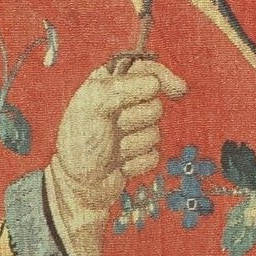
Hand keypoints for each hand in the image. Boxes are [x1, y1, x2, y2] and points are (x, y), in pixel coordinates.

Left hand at [44, 60, 186, 250]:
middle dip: (135, 119)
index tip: (175, 90)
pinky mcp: (142, 152)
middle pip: (155, 103)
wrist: (80, 185)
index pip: (145, 69)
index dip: (162, 77)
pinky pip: (156, 154)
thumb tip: (154, 84)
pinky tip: (120, 164)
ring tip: (113, 149)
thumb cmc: (79, 144)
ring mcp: (134, 130)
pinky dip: (137, 162)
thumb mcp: (90, 106)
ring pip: (156, 131)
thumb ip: (120, 87)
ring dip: (134, 144)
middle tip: (113, 128)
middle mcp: (123, 104)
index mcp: (109, 85)